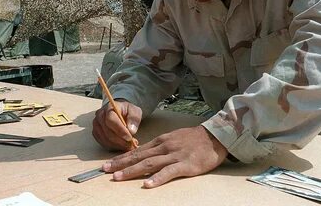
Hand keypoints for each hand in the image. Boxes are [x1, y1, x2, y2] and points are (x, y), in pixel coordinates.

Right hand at [93, 99, 141, 150]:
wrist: (120, 112)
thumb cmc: (127, 111)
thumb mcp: (135, 111)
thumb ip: (134, 118)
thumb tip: (131, 130)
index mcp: (109, 107)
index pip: (111, 120)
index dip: (120, 130)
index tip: (129, 137)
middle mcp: (100, 116)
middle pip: (107, 131)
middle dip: (120, 140)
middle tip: (131, 144)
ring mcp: (97, 125)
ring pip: (105, 139)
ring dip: (117, 145)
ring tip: (128, 146)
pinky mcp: (96, 133)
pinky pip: (103, 143)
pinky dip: (113, 147)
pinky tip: (121, 145)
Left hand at [102, 126, 227, 187]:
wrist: (214, 136)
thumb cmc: (193, 139)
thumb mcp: (173, 138)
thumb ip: (159, 146)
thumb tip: (143, 154)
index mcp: (161, 141)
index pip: (137, 151)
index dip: (121, 158)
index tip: (108, 164)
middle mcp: (164, 147)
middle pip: (139, 156)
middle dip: (121, 164)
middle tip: (105, 170)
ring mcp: (174, 156)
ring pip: (149, 164)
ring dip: (132, 171)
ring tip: (118, 178)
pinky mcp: (186, 165)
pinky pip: (169, 172)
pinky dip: (157, 178)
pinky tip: (147, 184)